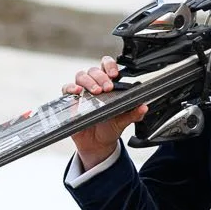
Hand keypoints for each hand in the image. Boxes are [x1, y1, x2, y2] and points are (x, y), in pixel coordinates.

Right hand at [63, 55, 147, 169]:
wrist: (97, 144)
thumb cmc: (110, 128)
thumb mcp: (123, 121)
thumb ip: (133, 114)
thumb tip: (144, 107)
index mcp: (108, 86)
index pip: (107, 67)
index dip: (110, 65)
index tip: (114, 74)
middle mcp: (94, 85)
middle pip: (94, 70)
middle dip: (101, 77)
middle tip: (107, 88)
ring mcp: (82, 92)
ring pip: (81, 76)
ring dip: (88, 81)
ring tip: (95, 92)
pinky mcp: (71, 100)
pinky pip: (67, 88)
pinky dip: (71, 88)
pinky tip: (77, 92)